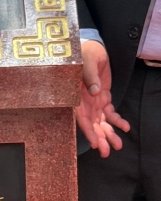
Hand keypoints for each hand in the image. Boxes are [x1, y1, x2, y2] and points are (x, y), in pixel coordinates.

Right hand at [75, 40, 129, 156]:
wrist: (92, 48)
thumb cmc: (83, 53)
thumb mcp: (85, 62)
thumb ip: (89, 76)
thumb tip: (95, 92)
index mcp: (74, 96)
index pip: (81, 117)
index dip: (87, 130)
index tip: (94, 143)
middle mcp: (84, 102)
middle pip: (91, 124)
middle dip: (99, 138)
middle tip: (106, 152)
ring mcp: (94, 102)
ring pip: (101, 122)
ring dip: (108, 134)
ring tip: (117, 146)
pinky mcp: (103, 98)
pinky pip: (110, 113)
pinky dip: (118, 121)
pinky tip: (125, 128)